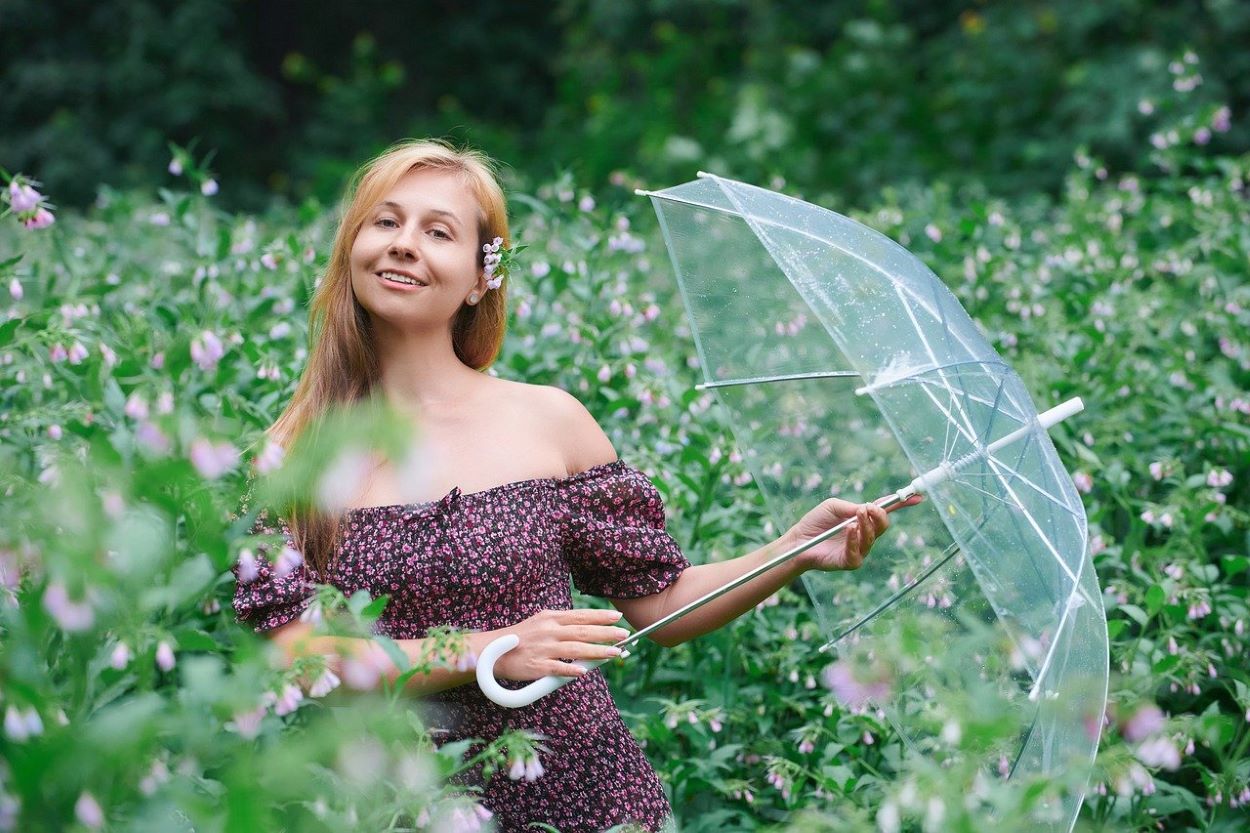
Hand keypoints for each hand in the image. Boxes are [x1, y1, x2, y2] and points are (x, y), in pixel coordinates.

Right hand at [489, 608, 629, 680]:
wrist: (492, 651)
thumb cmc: (520, 638)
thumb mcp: (541, 623)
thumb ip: (562, 626)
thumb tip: (586, 629)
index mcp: (550, 618)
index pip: (580, 616)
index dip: (600, 616)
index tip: (617, 616)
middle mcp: (548, 631)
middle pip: (582, 631)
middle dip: (606, 633)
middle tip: (624, 634)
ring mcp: (543, 649)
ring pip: (575, 650)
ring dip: (597, 652)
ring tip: (614, 653)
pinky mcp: (536, 666)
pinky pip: (557, 668)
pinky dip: (571, 670)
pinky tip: (584, 672)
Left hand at [784, 494, 923, 571]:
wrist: (798, 540)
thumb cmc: (816, 522)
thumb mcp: (833, 506)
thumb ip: (851, 506)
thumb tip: (869, 508)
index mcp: (862, 519)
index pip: (886, 511)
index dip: (902, 504)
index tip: (917, 496)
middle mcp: (864, 534)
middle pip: (883, 526)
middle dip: (879, 515)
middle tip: (867, 508)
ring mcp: (859, 549)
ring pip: (872, 537)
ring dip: (866, 524)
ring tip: (856, 515)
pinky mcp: (850, 562)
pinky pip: (858, 552)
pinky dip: (855, 539)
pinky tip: (850, 529)